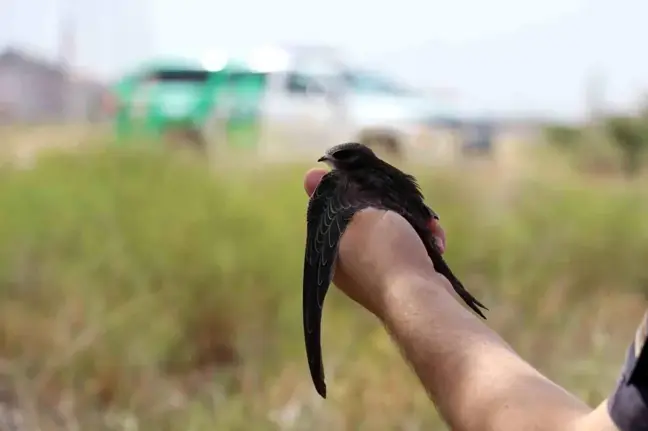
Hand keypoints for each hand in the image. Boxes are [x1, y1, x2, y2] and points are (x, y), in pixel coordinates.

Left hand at [303, 168, 448, 317]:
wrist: (419, 301)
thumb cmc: (384, 254)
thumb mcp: (359, 215)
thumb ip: (338, 195)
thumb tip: (309, 175)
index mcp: (329, 250)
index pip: (334, 210)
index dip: (353, 191)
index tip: (371, 183)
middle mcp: (348, 265)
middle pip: (369, 219)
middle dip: (394, 208)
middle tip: (408, 206)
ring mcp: (376, 274)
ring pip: (396, 232)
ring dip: (416, 224)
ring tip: (429, 228)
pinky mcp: (403, 281)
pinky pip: (411, 251)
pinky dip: (423, 242)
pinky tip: (436, 243)